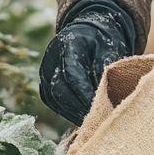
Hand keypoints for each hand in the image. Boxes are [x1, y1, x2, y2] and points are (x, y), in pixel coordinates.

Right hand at [39, 0, 136, 125]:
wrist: (86, 33)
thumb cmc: (101, 41)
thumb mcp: (109, 47)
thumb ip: (106, 65)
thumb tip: (103, 89)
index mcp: (67, 45)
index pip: (72, 75)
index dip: (84, 93)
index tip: (100, 107)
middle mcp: (51, 59)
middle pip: (59, 90)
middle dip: (78, 108)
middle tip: (97, 120)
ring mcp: (45, 71)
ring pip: (54, 98)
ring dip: (72, 112)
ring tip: (91, 122)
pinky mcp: (44, 83)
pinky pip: (52, 101)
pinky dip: (66, 111)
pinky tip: (81, 116)